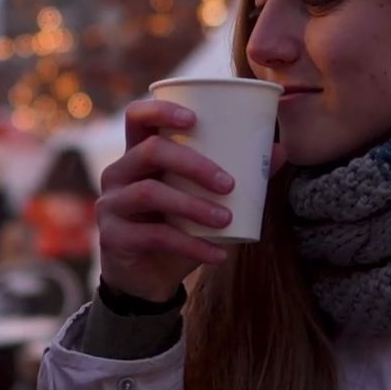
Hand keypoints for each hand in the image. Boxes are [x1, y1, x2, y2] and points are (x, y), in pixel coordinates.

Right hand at [96, 99, 281, 301]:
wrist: (149, 279)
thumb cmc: (178, 227)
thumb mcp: (203, 199)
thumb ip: (237, 175)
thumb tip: (279, 150)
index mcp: (138, 154)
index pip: (137, 117)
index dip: (161, 110)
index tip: (194, 119)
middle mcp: (118, 173)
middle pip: (151, 151)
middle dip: (194, 163)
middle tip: (230, 184)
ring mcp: (111, 205)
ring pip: (150, 193)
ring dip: (194, 205)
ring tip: (227, 219)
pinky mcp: (113, 237)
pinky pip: (153, 236)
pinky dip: (191, 245)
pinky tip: (217, 255)